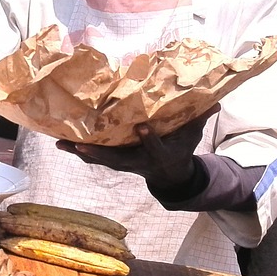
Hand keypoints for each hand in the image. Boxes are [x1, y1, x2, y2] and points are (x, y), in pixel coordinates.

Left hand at [55, 105, 219, 196]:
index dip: (148, 139)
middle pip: (116, 159)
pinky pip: (94, 157)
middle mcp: (137, 161)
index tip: (142, 128)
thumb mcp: (192, 136)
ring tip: (60, 144)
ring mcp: (124, 162)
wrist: (170, 175)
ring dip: (80, 152)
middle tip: (80, 146)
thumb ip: (199, 118)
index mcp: (159, 153)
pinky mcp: (114, 161)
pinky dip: (78, 151)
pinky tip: (60, 143)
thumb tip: (216, 100)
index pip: (154, 147)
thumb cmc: (181, 149)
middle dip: (99, 153)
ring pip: (100, 159)